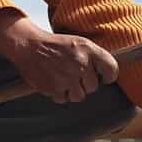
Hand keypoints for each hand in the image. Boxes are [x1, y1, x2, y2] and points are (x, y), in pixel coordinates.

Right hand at [0, 13, 118, 103]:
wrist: (29, 46)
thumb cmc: (55, 45)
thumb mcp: (78, 42)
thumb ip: (94, 57)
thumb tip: (108, 75)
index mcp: (88, 49)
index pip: (112, 69)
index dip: (108, 76)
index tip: (104, 77)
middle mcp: (79, 64)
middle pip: (93, 87)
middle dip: (84, 83)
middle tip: (73, 73)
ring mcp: (67, 77)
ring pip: (79, 96)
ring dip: (72, 91)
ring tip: (63, 78)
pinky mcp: (55, 88)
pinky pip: (64, 99)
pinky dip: (59, 93)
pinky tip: (55, 81)